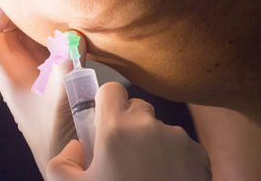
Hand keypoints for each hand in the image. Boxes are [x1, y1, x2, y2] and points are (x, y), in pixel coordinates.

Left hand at [0, 0, 85, 176]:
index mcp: (9, 73)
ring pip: (30, 33)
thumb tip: (73, 36)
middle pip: (9, 26)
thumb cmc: (55, 135)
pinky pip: (51, 42)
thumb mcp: (60, 101)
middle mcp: (19, 65)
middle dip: (20, 8)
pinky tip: (73, 24)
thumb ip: (66, 69)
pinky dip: (59, 31)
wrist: (65, 154)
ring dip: (41, 19)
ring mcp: (37, 66)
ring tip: (56, 3)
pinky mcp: (53, 69)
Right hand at [47, 82, 211, 180]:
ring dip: (150, 141)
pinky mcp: (198, 154)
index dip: (105, 103)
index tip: (104, 122)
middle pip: (136, 108)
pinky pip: (179, 144)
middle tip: (123, 155)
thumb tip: (77, 146)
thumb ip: (62, 161)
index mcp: (116, 128)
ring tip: (145, 173)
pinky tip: (165, 179)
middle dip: (128, 125)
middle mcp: (148, 126)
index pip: (110, 89)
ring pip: (157, 127)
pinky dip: (172, 156)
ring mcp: (177, 138)